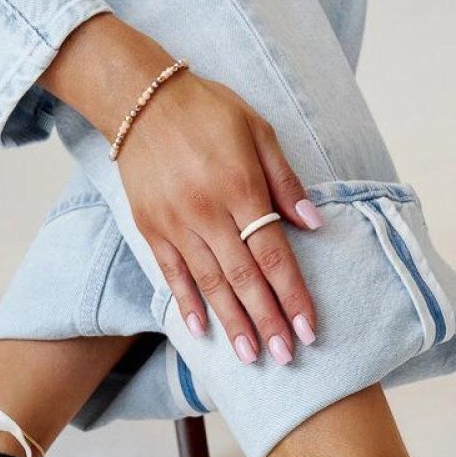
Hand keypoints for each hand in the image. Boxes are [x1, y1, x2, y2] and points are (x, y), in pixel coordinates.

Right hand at [42, 16, 321, 363]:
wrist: (141, 99)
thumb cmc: (208, 110)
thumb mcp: (258, 131)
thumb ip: (284, 182)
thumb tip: (314, 224)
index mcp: (241, 188)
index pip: (274, 255)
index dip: (292, 296)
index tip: (307, 329)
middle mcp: (208, 212)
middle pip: (244, 278)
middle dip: (266, 321)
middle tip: (284, 357)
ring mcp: (176, 223)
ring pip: (209, 283)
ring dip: (232, 322)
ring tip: (250, 355)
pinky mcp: (150, 226)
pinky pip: (172, 273)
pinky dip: (187, 302)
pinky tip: (202, 329)